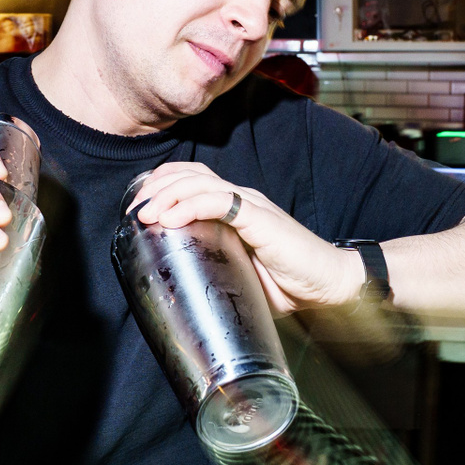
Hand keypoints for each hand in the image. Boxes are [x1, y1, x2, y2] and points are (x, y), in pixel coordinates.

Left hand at [129, 163, 362, 315]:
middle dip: (157, 187)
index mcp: (237, 208)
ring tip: (145, 213)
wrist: (330, 286)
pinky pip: (221, 202)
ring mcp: (253, 206)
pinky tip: (170, 219)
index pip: (194, 179)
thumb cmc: (288, 283)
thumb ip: (216, 270)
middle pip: (191, 174)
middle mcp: (243, 199)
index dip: (163, 185)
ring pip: (200, 183)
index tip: (138, 207)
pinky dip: (191, 206)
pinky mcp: (262, 219)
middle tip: (134, 210)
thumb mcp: (240, 275)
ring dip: (167, 195)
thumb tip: (179, 289)